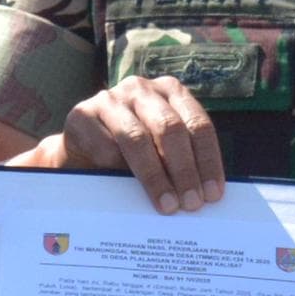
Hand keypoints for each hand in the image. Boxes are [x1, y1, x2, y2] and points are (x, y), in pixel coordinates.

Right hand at [60, 74, 224, 210]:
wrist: (81, 149)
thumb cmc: (131, 152)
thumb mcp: (161, 148)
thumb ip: (182, 160)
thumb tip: (205, 194)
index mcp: (170, 92)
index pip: (198, 124)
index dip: (207, 160)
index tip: (213, 194)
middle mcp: (142, 90)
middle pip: (170, 128)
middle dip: (184, 170)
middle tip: (191, 203)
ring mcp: (110, 99)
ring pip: (138, 139)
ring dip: (155, 176)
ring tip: (167, 205)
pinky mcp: (82, 115)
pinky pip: (105, 148)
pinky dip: (118, 172)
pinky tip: (126, 191)